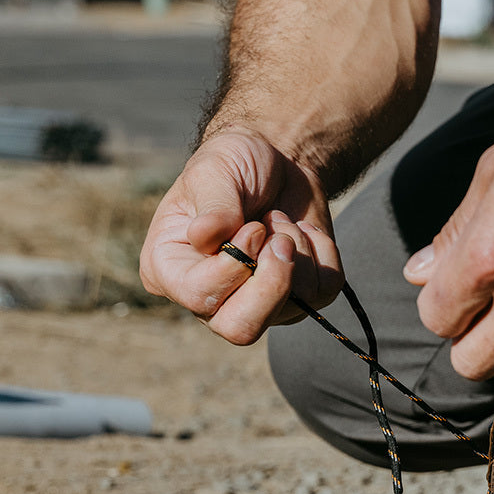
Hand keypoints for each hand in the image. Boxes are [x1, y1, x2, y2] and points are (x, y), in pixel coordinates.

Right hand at [140, 128, 342, 344]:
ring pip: (291, 308)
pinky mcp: (297, 300)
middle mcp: (209, 299)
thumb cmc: (234, 164)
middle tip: (281, 238)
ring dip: (296, 252)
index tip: (253, 225)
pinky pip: (322, 293)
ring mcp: (256, 305)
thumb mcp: (215, 170)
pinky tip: (302, 230)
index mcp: (171, 270)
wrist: (276, 163)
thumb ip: (213, 206)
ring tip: (279, 219)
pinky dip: (322, 254)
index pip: (200, 297)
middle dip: (272, 284)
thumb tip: (205, 238)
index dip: (236, 264)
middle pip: (241, 329)